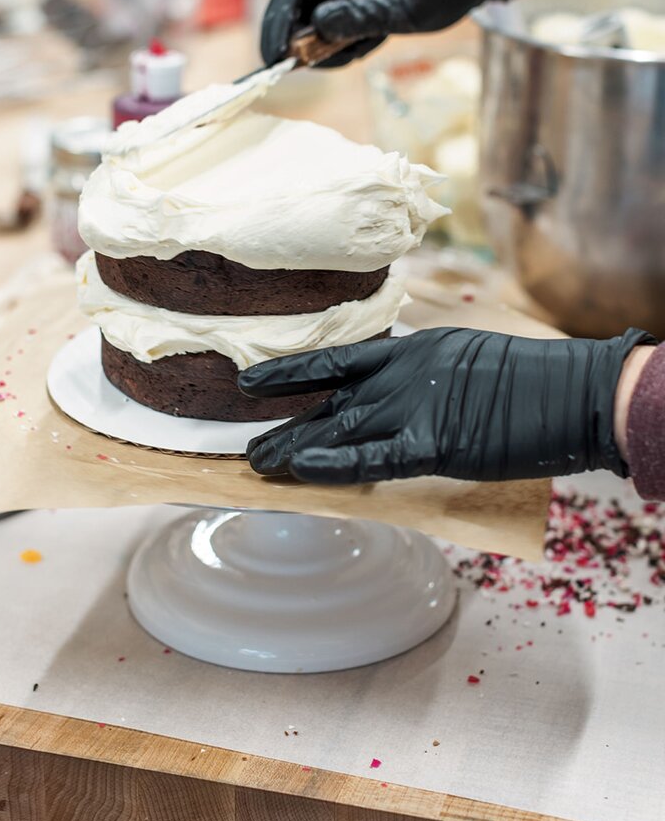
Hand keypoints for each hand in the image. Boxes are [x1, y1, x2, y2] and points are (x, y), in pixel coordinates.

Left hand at [240, 327, 652, 483]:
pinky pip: (374, 456)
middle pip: (330, 401)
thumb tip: (396, 391)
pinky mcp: (435, 442)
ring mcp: (416, 405)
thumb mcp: (464, 357)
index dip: (291, 371)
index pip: (338, 360)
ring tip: (255, 464)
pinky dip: (335, 463)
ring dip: (294, 448)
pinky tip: (300, 469)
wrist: (573, 390)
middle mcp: (403, 374)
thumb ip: (424, 375)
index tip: (250, 381)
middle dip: (285, 424)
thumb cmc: (528, 379)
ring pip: (340, 428)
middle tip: (245, 446)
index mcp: (411, 351)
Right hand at [260, 0, 517, 67]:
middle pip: (294, 4)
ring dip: (324, 45)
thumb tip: (318, 25)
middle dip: (289, 37)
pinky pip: (332, 27)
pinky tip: (367, 45)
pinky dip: (341, 45)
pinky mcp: (352, 1)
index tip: (274, 55)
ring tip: (361, 49)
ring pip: (311, 20)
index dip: (278, 21)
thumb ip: (360, 15)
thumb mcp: (404, 6)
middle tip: (290, 68)